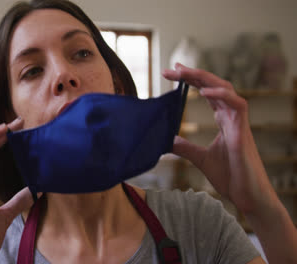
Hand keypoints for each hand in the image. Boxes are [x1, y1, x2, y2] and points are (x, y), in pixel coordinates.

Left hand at [163, 63, 274, 214]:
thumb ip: (184, 147)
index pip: (206, 92)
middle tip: (171, 67)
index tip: (172, 72)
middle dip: (192, 74)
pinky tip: (203, 91)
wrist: (247, 197)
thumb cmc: (230, 177)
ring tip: (183, 72)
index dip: (190, 80)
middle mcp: (231, 116)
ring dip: (204, 78)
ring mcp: (239, 121)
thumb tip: (165, 140)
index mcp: (223, 119)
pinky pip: (237, 104)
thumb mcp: (199, 158)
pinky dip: (221, 95)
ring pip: (226, 88)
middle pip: (213, 85)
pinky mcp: (244, 131)